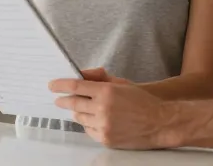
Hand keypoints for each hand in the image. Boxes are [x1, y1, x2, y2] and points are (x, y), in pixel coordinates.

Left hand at [49, 68, 179, 149]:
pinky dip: (89, 124)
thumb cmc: (142, 101)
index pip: (75, 87)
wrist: (160, 123)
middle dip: (63, 100)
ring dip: (78, 112)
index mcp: (106, 92)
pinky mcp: (105, 138)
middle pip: (73, 103)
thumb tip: (82, 74)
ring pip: (79, 117)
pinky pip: (88, 130)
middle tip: (58, 99)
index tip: (52, 85)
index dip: (60, 85)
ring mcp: (103, 125)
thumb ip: (100, 78)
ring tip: (82, 109)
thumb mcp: (122, 84)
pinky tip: (95, 120)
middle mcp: (102, 109)